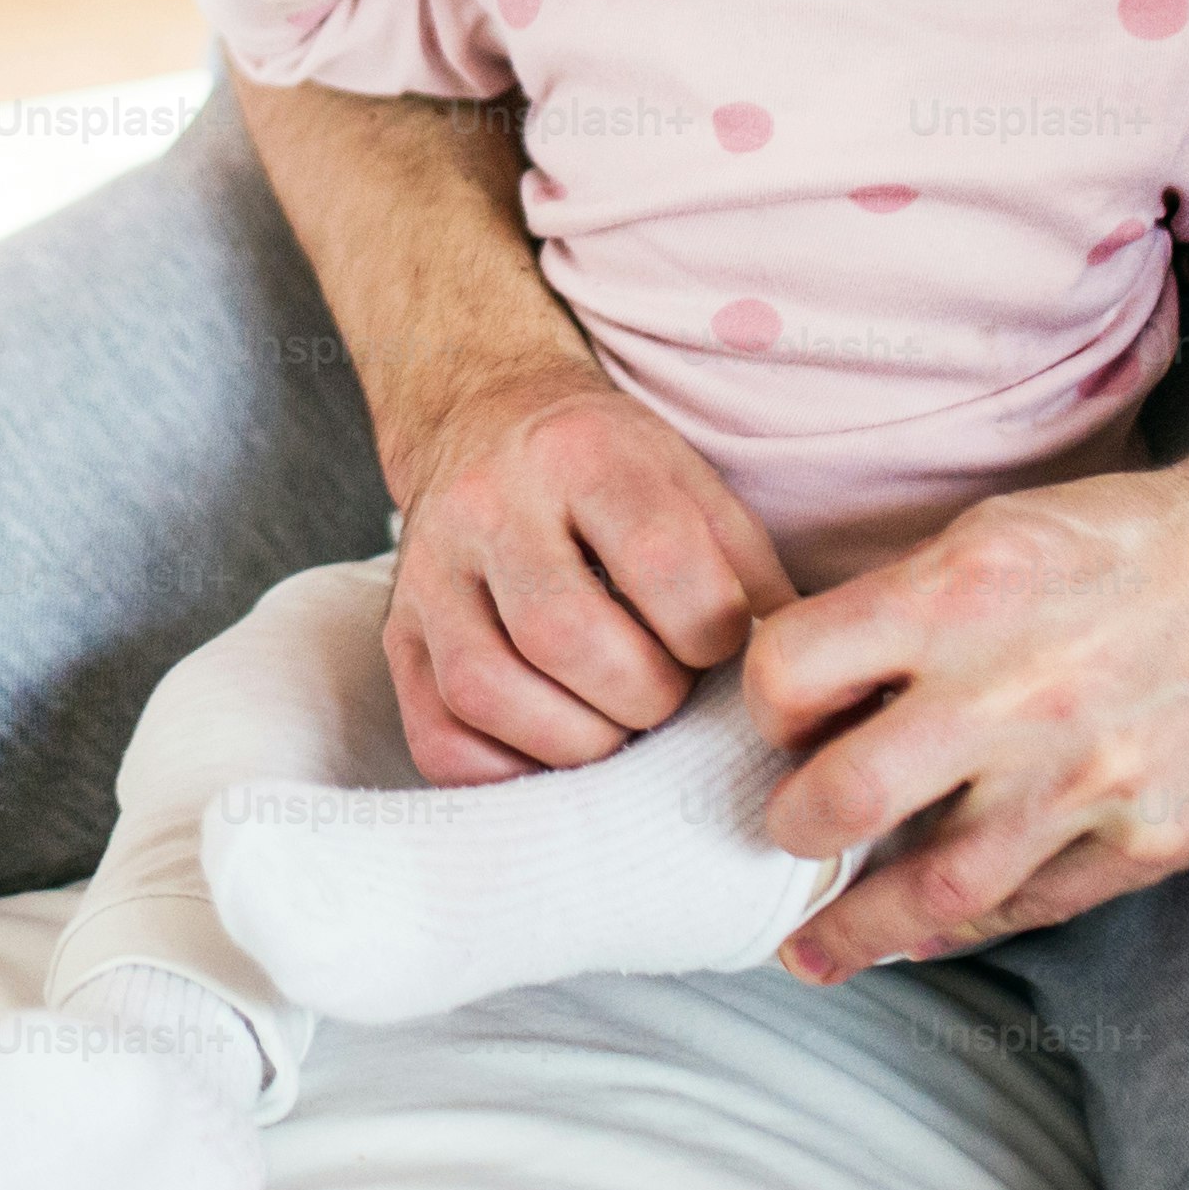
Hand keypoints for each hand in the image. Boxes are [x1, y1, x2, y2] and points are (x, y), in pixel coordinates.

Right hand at [383, 371, 800, 782]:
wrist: (481, 418)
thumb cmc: (607, 470)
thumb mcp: (691, 479)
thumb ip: (749, 569)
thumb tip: (791, 678)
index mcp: (581, 451)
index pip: (661, 562)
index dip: (713, 633)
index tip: (717, 642)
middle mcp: (489, 504)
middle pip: (565, 635)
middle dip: (644, 695)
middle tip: (665, 692)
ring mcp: (428, 573)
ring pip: (485, 689)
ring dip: (575, 739)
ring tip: (613, 724)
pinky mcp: (397, 635)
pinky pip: (436, 738)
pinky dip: (506, 771)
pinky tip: (553, 750)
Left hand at [746, 432, 1188, 981]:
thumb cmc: (1122, 546)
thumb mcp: (991, 535)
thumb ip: (899, 612)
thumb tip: (805, 693)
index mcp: (960, 595)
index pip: (794, 672)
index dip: (766, 705)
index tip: (777, 724)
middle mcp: (1016, 694)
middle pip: (845, 799)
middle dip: (792, 828)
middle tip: (788, 833)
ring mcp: (1089, 778)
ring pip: (935, 890)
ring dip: (857, 930)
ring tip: (812, 952)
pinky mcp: (1152, 839)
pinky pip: (1032, 908)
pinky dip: (965, 930)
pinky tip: (922, 938)